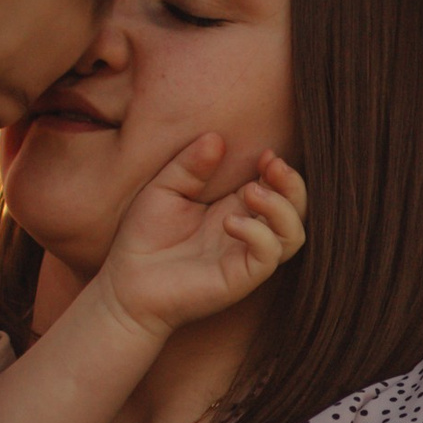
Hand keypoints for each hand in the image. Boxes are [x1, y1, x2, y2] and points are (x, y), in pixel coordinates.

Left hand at [99, 139, 306, 345]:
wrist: (125, 284)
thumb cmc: (144, 237)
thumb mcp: (164, 188)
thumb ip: (190, 165)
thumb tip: (216, 137)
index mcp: (235, 208)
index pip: (277, 188)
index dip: (280, 169)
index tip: (265, 154)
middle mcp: (249, 232)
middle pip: (297, 209)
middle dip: (293, 184)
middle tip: (272, 165)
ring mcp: (246, 256)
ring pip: (294, 234)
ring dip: (282, 208)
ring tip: (252, 191)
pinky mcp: (240, 278)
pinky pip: (269, 256)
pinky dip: (258, 234)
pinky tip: (229, 223)